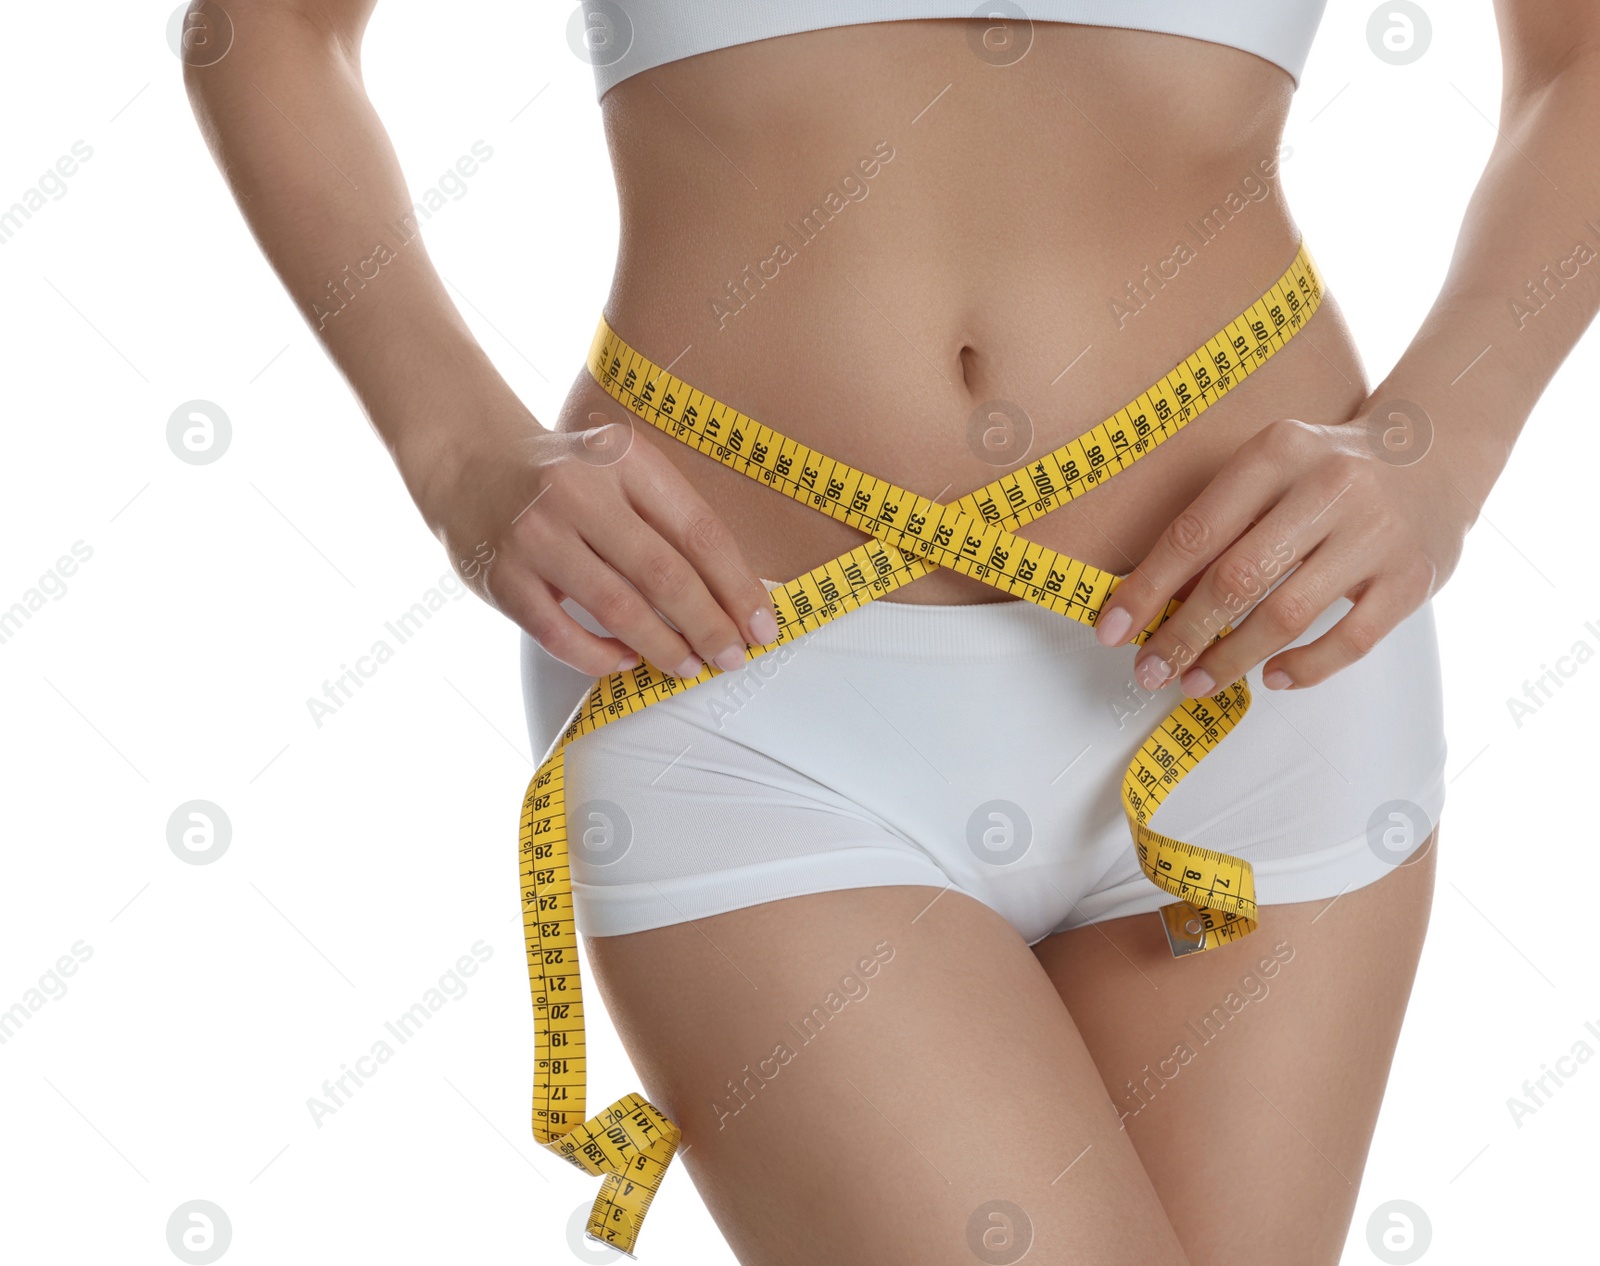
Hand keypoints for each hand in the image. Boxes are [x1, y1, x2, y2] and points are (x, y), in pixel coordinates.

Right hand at [414, 410, 779, 679]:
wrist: (466, 458)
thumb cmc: (564, 475)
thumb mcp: (619, 469)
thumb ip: (667, 519)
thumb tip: (732, 596)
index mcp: (623, 460)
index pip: (698, 530)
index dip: (737, 585)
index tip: (762, 625)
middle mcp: (578, 493)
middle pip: (663, 574)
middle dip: (708, 625)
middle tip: (733, 657)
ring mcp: (536, 535)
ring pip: (617, 608)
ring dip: (663, 646)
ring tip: (689, 666)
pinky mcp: (501, 576)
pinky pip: (561, 634)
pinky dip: (600, 656)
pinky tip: (625, 661)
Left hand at [1091, 413, 1467, 695]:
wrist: (1434, 452)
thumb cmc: (1327, 471)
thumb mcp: (1271, 470)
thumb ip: (1222, 523)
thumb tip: (1158, 601)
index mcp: (1278, 453)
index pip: (1196, 531)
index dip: (1148, 587)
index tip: (1113, 628)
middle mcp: (1329, 487)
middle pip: (1237, 579)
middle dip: (1182, 634)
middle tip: (1150, 670)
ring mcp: (1376, 534)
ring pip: (1287, 615)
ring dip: (1231, 659)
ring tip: (1196, 683)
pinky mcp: (1413, 577)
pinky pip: (1351, 640)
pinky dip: (1305, 667)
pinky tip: (1271, 678)